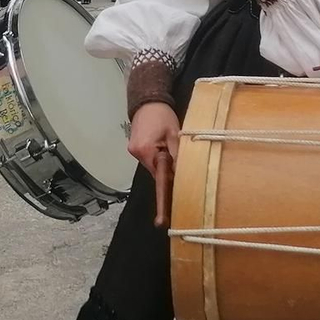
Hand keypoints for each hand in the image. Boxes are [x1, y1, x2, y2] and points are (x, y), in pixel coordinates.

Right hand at [128, 101, 179, 226]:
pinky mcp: (135, 149)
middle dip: (168, 174)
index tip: (163, 219)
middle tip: (181, 171)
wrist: (146, 100)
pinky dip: (159, 160)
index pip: (158, 179)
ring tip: (170, 151)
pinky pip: (150, 161)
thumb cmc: (162, 115)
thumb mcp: (175, 134)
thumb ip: (178, 156)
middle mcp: (137, 154)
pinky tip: (165, 150)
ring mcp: (134, 152)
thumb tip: (184, 176)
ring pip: (154, 168)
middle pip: (156, 174)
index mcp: (145, 151)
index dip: (164, 197)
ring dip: (164, 166)